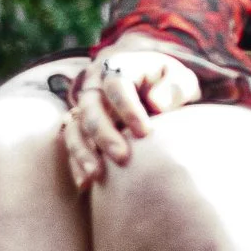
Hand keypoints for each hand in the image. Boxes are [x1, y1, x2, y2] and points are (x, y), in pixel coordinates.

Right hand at [61, 44, 201, 189]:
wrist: (152, 90)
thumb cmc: (168, 85)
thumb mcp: (179, 80)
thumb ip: (174, 88)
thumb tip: (156, 103)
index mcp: (119, 67)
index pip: (117, 84)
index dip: (127, 108)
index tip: (145, 133)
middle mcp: (95, 85)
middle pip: (91, 107)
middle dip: (103, 133)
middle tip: (122, 158)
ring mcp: (84, 108)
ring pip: (75, 127)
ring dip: (83, 151)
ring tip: (97, 176)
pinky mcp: (80, 128)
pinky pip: (71, 145)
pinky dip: (76, 163)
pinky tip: (85, 184)